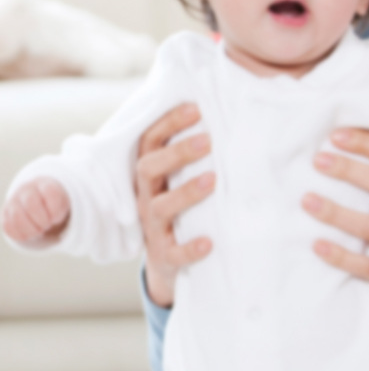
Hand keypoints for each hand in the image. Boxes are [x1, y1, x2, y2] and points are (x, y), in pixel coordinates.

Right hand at [2, 177, 70, 244]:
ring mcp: (14, 201)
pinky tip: (30, 233)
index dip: (55, 211)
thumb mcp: (67, 205)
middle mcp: (28, 189)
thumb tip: (70, 222)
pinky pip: (8, 227)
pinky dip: (21, 235)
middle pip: (31, 203)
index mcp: (46, 184)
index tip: (57, 217)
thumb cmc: (57, 206)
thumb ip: (68, 209)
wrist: (41, 205)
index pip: (50, 192)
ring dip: (31, 230)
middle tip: (47, 225)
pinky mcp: (6, 214)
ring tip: (39, 230)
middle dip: (42, 221)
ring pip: (17, 216)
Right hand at [134, 104, 215, 307]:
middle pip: (149, 169)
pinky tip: (209, 242)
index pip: (150, 142)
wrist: (168, 262)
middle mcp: (147, 199)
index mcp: (150, 176)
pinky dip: (191, 248)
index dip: (168, 123)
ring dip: (186, 193)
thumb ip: (191, 155)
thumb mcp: (178, 181)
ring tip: (213, 179)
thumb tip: (218, 111)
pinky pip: (175, 254)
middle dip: (177, 153)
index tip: (195, 108)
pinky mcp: (165, 257)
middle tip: (208, 139)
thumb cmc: (180, 210)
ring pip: (161, 208)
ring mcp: (153, 228)